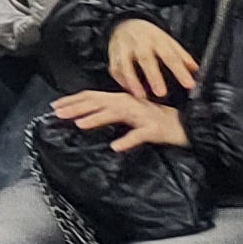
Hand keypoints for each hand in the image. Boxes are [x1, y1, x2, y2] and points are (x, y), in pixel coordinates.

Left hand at [53, 87, 188, 152]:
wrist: (188, 125)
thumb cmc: (155, 120)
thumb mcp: (130, 113)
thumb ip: (110, 111)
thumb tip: (85, 114)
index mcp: (122, 99)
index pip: (93, 96)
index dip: (73, 100)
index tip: (55, 105)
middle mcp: (129, 103)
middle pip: (99, 103)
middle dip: (77, 107)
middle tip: (58, 113)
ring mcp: (141, 116)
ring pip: (116, 115)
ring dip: (96, 119)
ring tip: (80, 124)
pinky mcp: (153, 130)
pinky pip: (138, 135)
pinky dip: (127, 140)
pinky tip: (116, 146)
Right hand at [111, 15, 202, 98]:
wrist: (125, 22)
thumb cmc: (149, 35)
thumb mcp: (168, 40)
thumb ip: (181, 55)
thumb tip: (195, 69)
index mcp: (158, 41)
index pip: (171, 57)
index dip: (180, 71)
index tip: (189, 84)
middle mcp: (140, 44)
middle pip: (146, 60)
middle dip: (154, 77)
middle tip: (161, 93)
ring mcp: (125, 49)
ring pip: (126, 64)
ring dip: (132, 81)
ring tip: (140, 95)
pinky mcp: (113, 55)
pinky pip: (115, 68)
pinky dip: (121, 80)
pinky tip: (130, 90)